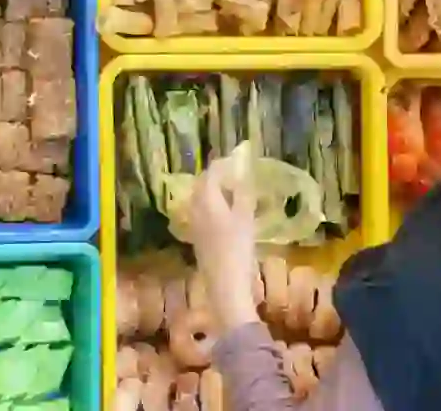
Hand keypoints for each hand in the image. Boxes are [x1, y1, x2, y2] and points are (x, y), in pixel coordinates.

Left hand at [189, 157, 259, 333]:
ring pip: (202, 198)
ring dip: (216, 189)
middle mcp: (196, 208)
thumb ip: (243, 193)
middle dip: (218, 174)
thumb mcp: (245, 217)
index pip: (212, 173)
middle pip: (204, 184)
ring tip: (234, 188)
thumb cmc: (237, 247)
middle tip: (237, 171)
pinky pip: (204, 210)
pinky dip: (215, 203)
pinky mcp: (199, 236)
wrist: (225, 283)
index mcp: (207, 200)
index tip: (239, 157)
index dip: (225, 163)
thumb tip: (244, 173)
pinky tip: (229, 210)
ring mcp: (195, 224)